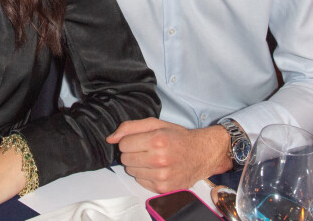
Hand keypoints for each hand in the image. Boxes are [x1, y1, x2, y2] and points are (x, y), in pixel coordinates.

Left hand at [106, 117, 231, 192]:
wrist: (201, 154)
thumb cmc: (178, 137)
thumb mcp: (155, 124)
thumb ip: (130, 127)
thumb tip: (111, 138)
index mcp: (157, 140)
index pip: (123, 144)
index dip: (129, 140)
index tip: (139, 139)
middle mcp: (160, 160)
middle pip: (125, 158)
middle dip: (132, 152)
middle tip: (145, 148)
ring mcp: (162, 177)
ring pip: (131, 171)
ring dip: (137, 164)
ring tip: (151, 158)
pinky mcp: (163, 189)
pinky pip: (140, 181)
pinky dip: (144, 175)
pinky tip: (156, 168)